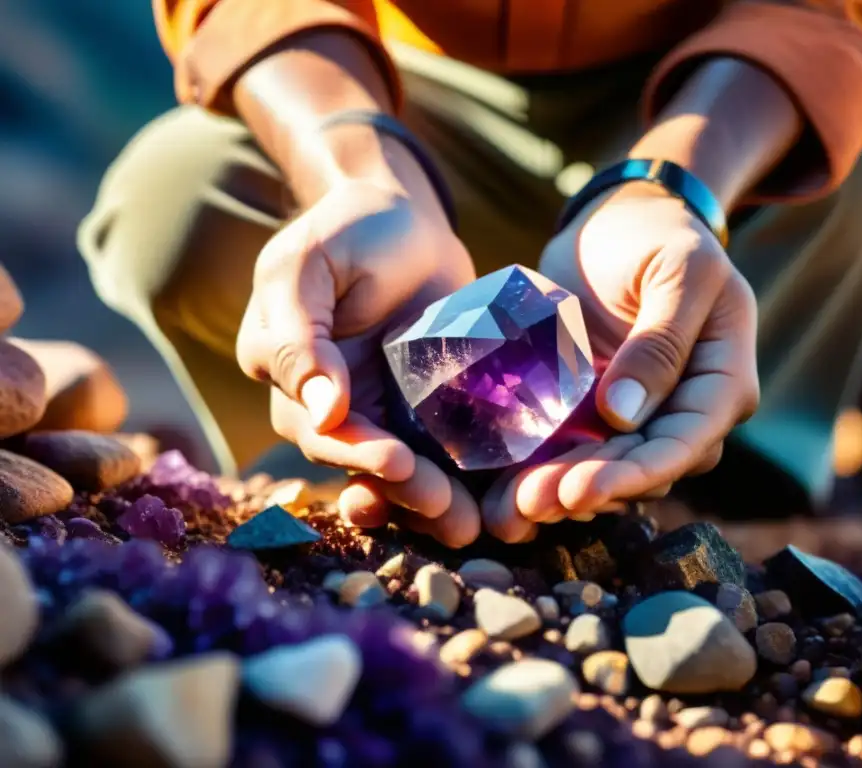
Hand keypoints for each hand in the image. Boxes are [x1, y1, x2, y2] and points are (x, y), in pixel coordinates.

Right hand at [236, 175, 480, 546]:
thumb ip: (300, 334)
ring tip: (473, 525)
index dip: (359, 455)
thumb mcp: (306, 267)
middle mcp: (335, 407)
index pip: (321, 432)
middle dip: (408, 493)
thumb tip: (321, 411)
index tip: (400, 464)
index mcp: (294, 380)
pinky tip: (496, 496)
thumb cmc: (347, 231)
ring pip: (406, 469)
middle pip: (368, 464)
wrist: (404, 217)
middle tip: (452, 515)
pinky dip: (467, 475)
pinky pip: (445, 447)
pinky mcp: (431, 406)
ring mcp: (386, 409)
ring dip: (436, 502)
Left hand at [482, 186, 759, 541]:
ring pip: (608, 470)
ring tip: (509, 509)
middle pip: (642, 468)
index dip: (633, 474)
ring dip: (561, 491)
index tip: (578, 491)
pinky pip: (575, 451)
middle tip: (529, 505)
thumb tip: (624, 415)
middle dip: (587, 491)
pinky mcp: (598, 412)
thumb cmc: (658, 235)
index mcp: (723, 381)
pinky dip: (543, 470)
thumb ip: (661, 339)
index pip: (685, 443)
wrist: (621, 223)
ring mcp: (641, 416)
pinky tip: (502, 488)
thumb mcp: (677, 270)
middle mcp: (687, 411)